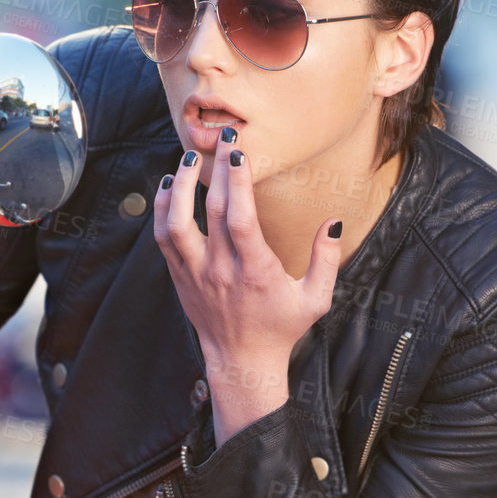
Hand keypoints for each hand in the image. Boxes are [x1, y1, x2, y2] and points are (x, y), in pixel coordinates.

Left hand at [153, 130, 343, 443]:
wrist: (241, 361)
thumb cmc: (281, 328)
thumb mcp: (315, 299)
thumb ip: (326, 260)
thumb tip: (334, 222)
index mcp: (255, 273)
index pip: (241, 220)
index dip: (237, 183)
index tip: (240, 153)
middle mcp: (221, 271)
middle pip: (210, 211)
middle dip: (216, 168)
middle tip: (224, 136)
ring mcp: (195, 274)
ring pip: (175, 223)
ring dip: (179, 186)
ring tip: (191, 157)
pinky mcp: (180, 277)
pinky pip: (163, 238)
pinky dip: (163, 208)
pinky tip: (171, 184)